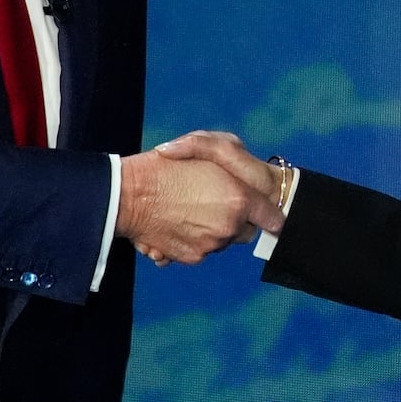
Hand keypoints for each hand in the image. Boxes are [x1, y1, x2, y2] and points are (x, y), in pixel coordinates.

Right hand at [117, 141, 283, 265]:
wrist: (128, 194)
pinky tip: (178, 222)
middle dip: (236, 219)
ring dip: (213, 229)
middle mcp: (229, 226)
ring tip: (189, 209)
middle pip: (245, 230)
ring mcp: (211, 244)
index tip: (263, 211)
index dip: (267, 213)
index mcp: (239, 199)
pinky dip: (195, 239)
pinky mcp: (193, 257)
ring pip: (223, 240)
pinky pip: (203, 250)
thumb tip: (246, 185)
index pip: (272, 217)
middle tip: (213, 202)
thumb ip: (235, 160)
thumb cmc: (167, 165)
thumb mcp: (206, 144)